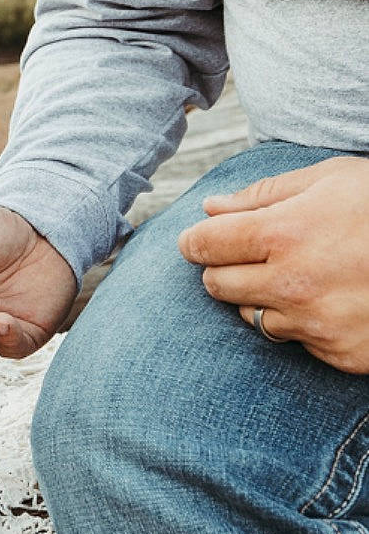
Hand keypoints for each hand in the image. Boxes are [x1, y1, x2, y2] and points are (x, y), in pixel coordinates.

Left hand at [177, 156, 368, 373]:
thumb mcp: (332, 179)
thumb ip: (265, 195)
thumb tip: (211, 208)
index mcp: (284, 233)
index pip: (205, 245)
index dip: (196, 241)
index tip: (198, 241)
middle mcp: (292, 284)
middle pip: (217, 285)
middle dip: (225, 268)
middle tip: (251, 255)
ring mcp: (315, 324)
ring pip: (252, 316)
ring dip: (263, 296)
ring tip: (302, 274)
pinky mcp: (337, 353)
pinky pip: (295, 341)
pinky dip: (302, 322)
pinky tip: (331, 299)